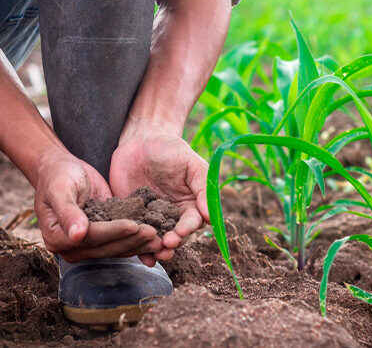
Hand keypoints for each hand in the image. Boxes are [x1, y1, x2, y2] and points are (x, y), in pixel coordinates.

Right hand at [34, 149, 162, 265]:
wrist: (63, 171)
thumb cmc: (59, 176)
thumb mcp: (60, 189)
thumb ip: (68, 211)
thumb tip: (77, 235)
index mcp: (57, 238)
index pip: (91, 238)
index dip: (113, 232)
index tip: (133, 225)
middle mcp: (72, 247)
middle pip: (107, 247)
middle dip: (131, 240)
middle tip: (153, 232)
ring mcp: (89, 246)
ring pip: (117, 249)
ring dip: (139, 244)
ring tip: (158, 237)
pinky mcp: (104, 239)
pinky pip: (122, 243)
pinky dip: (139, 242)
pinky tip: (156, 238)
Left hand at [110, 129, 208, 253]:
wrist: (140, 142)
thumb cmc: (170, 149)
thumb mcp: (191, 163)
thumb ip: (202, 186)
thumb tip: (210, 215)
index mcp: (191, 204)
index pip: (193, 221)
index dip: (188, 229)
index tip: (181, 232)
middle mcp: (173, 215)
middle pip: (176, 236)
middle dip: (172, 242)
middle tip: (166, 245)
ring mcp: (153, 218)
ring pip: (157, 240)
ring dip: (157, 250)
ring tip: (154, 255)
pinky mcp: (133, 218)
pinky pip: (136, 236)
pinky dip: (138, 248)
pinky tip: (140, 258)